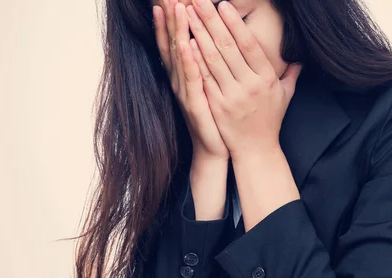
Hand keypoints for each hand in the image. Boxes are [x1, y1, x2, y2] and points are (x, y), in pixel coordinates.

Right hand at [153, 0, 228, 160]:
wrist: (216, 148)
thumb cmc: (217, 118)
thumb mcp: (215, 88)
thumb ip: (215, 67)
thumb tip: (220, 46)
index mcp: (187, 75)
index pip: (177, 42)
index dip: (172, 21)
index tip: (171, 0)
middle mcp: (181, 81)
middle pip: (174, 44)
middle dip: (172, 19)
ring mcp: (186, 92)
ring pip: (180, 57)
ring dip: (177, 32)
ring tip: (176, 9)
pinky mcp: (194, 104)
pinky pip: (191, 79)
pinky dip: (187, 61)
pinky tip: (186, 44)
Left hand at [186, 0, 302, 160]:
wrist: (256, 151)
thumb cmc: (269, 121)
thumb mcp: (285, 97)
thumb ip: (291, 75)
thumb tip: (298, 59)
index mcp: (266, 78)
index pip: (249, 44)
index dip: (235, 23)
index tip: (223, 4)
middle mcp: (250, 85)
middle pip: (227, 47)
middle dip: (210, 20)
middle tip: (197, 0)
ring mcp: (232, 96)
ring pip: (213, 60)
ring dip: (198, 34)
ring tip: (187, 14)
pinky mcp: (217, 107)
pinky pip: (204, 79)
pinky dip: (194, 61)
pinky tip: (185, 44)